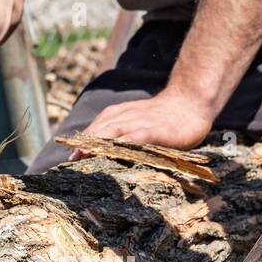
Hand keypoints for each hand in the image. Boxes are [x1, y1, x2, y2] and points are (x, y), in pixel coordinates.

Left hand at [74, 89, 214, 158]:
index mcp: (121, 115)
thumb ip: (126, 135)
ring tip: (82, 155)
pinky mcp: (154, 130)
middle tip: (71, 159)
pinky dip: (121, 144)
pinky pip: (134, 137)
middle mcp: (127, 117)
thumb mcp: (142, 123)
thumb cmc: (166, 118)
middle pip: (100, 129)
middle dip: (84, 143)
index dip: (83, 140)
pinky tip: (111, 153)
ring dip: (96, 143)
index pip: (97, 127)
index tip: (70, 156)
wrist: (191, 102)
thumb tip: (109, 154)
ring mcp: (141, 123)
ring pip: (113, 131)